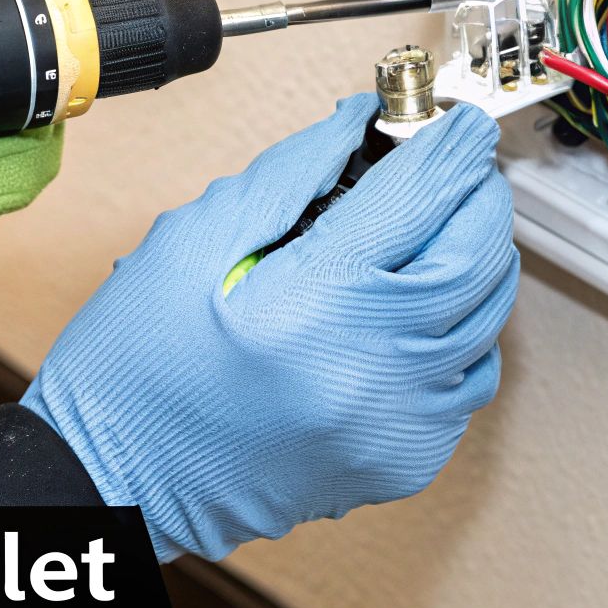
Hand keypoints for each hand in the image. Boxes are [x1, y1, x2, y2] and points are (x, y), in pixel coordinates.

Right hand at [25, 93, 518, 560]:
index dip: (449, 145)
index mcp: (312, 304)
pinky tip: (413, 314)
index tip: (458, 123)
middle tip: (453, 171)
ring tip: (434, 234)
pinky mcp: (403, 462)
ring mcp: (395, 424)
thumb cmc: (136, 369)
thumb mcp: (191, 243)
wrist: (119, 484)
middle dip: (477, 197)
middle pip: (478, 257)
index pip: (420, 197)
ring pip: (488, 320)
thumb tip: (356, 126)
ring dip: (476, 262)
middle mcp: (369, 370)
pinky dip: (460, 334)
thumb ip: (287, 175)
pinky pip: (467, 381)